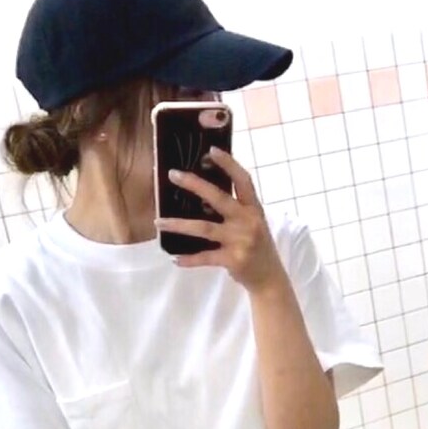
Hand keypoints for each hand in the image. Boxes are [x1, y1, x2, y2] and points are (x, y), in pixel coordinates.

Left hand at [156, 148, 286, 292]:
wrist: (269, 278)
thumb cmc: (257, 246)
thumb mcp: (253, 223)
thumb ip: (235, 209)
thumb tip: (203, 193)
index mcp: (253, 209)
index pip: (243, 180)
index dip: (229, 164)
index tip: (211, 150)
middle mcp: (248, 221)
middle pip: (218, 198)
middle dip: (194, 184)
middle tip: (173, 175)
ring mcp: (241, 241)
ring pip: (204, 228)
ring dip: (178, 225)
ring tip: (158, 222)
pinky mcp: (233, 259)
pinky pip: (206, 257)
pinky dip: (189, 259)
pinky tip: (175, 258)